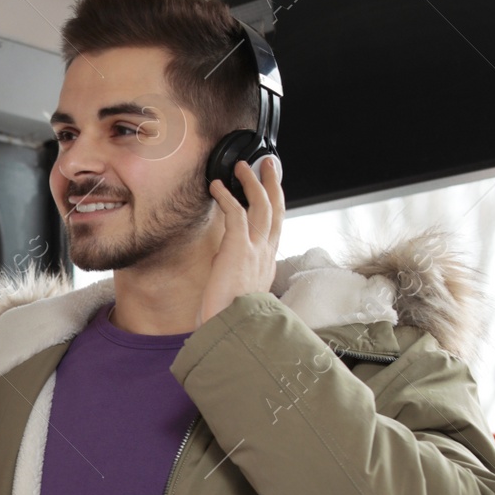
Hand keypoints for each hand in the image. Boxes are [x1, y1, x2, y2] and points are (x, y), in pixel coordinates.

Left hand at [198, 155, 283, 327]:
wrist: (231, 329)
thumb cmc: (230, 315)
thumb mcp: (237, 288)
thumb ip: (235, 269)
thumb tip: (222, 258)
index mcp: (267, 263)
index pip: (275, 226)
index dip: (275, 204)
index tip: (270, 190)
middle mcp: (266, 253)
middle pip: (277, 209)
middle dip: (273, 183)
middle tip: (269, 165)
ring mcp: (255, 249)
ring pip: (262, 204)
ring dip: (252, 181)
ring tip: (243, 166)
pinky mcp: (239, 248)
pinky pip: (236, 212)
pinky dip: (226, 196)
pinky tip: (217, 186)